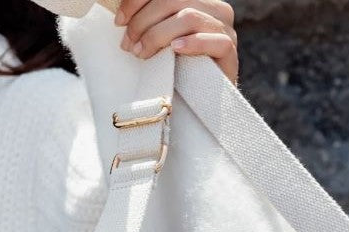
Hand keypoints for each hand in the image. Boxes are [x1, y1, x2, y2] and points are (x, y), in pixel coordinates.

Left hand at [115, 0, 237, 82]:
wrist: (201, 104)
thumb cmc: (178, 71)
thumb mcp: (162, 40)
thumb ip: (151, 21)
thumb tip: (121, 15)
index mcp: (197, 0)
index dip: (138, 1)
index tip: (119, 21)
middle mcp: (215, 9)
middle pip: (174, 0)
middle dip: (144, 21)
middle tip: (129, 44)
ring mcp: (226, 30)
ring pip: (189, 17)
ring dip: (159, 34)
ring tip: (143, 53)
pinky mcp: (230, 53)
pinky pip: (214, 41)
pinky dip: (191, 44)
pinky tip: (175, 51)